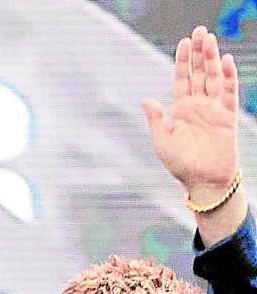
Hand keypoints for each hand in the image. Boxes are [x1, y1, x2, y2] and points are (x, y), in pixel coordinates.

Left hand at [141, 25, 238, 201]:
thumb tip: (146, 100)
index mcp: (180, 110)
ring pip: (213, 78)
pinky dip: (228, 77)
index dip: (183, 61)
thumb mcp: (162, 142)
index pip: (181, 79)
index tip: (183, 42)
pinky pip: (229, 93)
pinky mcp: (227, 117)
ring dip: (212, 58)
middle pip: (199, 73)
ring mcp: (213, 109)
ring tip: (210, 39)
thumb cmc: (180, 165)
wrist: (203, 181)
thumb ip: (156, 120)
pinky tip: (225, 61)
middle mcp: (197, 106)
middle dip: (199, 52)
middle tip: (200, 31)